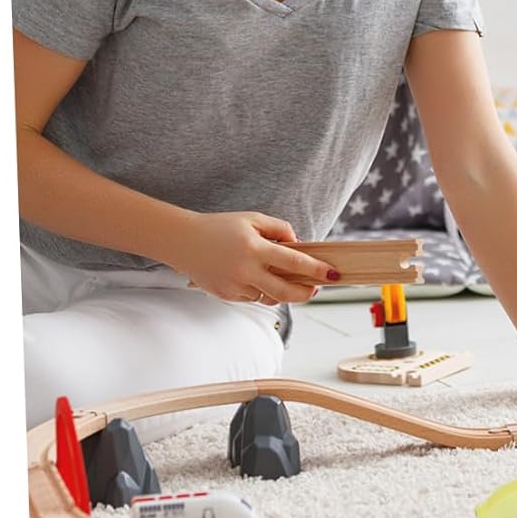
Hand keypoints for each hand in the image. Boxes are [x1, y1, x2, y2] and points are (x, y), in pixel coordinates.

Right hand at [165, 211, 339, 305]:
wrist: (183, 241)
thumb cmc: (221, 227)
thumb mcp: (253, 219)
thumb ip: (280, 229)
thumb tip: (298, 246)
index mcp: (255, 249)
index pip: (294, 263)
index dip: (317, 270)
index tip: (333, 274)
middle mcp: (245, 271)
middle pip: (286, 292)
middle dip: (307, 293)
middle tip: (316, 288)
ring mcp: (234, 286)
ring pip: (269, 297)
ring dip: (282, 291)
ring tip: (286, 279)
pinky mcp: (225, 295)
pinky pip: (252, 298)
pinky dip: (261, 291)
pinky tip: (259, 278)